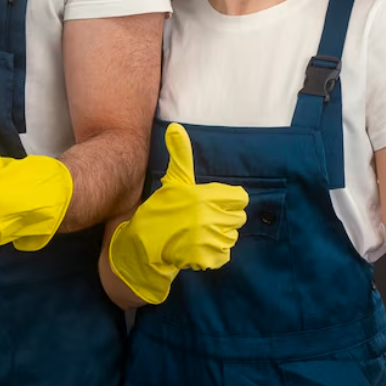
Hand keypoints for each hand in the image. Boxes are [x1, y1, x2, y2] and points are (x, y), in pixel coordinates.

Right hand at [108, 122, 247, 303]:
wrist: (145, 244)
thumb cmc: (162, 209)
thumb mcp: (173, 180)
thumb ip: (181, 154)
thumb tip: (175, 127)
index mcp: (206, 196)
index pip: (240, 198)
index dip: (229, 200)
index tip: (214, 203)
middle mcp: (210, 217)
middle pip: (239, 218)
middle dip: (224, 218)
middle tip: (204, 219)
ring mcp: (209, 239)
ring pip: (231, 237)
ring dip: (218, 237)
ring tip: (198, 233)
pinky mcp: (208, 258)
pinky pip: (224, 255)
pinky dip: (213, 254)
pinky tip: (197, 248)